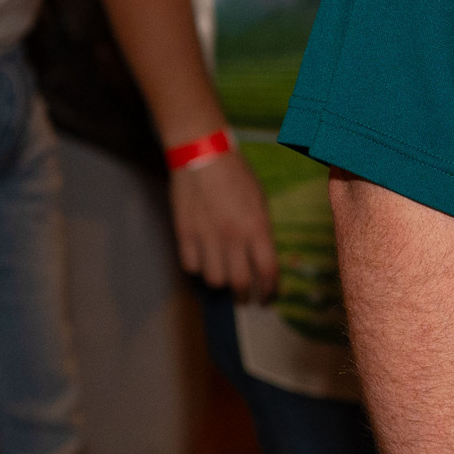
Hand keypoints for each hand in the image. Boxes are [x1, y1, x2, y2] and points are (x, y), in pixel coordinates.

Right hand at [170, 149, 277, 297]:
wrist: (202, 156)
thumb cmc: (237, 175)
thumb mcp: (260, 201)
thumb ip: (261, 231)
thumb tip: (261, 257)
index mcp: (257, 228)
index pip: (267, 271)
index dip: (269, 290)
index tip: (268, 297)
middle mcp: (233, 237)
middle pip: (239, 282)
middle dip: (245, 295)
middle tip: (245, 297)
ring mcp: (206, 237)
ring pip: (214, 279)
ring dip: (220, 281)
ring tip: (222, 274)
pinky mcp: (184, 235)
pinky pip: (191, 266)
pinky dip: (198, 268)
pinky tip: (202, 260)